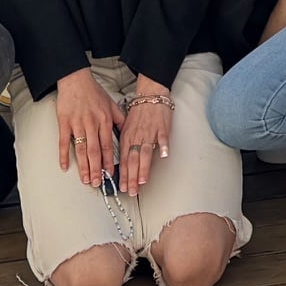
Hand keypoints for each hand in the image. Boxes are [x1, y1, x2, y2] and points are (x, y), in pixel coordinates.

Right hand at [54, 68, 122, 185]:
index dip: (109, 161)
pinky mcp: (64, 122)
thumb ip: (120, 119)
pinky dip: (64, 155)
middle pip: (95, 151)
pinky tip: (65, 166)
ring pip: (81, 149)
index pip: (108, 145)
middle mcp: (92, 124)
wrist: (76, 80)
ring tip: (85, 179)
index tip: (110, 173)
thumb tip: (127, 131)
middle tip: (97, 183)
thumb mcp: (111, 104)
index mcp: (104, 121)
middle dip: (97, 169)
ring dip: (83, 166)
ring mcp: (77, 124)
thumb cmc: (93, 92)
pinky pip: (63, 142)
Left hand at [117, 75, 171, 195]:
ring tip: (143, 181)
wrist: (150, 95)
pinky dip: (163, 146)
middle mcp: (136, 136)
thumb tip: (121, 163)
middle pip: (133, 159)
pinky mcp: (162, 127)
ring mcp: (150, 132)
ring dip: (144, 167)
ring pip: (145, 152)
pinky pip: (162, 138)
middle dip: (132, 177)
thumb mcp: (126, 128)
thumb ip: (125, 145)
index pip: (124, 159)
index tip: (123, 187)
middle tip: (132, 191)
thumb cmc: (139, 113)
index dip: (123, 175)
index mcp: (127, 137)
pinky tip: (163, 155)